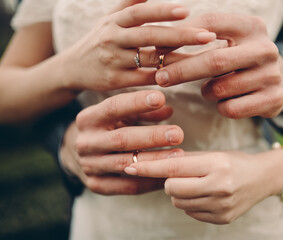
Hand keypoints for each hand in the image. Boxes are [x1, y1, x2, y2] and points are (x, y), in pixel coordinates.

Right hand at [60, 90, 184, 194]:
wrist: (77, 154)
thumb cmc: (107, 128)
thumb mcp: (120, 115)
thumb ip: (142, 111)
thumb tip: (168, 110)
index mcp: (88, 119)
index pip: (113, 107)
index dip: (136, 102)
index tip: (161, 98)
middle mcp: (85, 142)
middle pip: (121, 139)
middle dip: (152, 136)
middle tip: (177, 134)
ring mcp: (89, 166)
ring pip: (126, 164)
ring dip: (154, 160)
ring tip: (178, 155)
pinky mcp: (96, 185)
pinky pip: (128, 186)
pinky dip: (150, 182)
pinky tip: (168, 175)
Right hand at [61, 0, 215, 91]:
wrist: (73, 67)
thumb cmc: (100, 39)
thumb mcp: (110, 18)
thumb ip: (130, 3)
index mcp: (114, 21)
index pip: (141, 13)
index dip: (163, 10)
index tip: (186, 11)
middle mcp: (113, 38)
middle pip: (149, 35)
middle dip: (180, 35)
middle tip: (207, 36)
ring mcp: (113, 60)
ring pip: (149, 58)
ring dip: (177, 57)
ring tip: (202, 57)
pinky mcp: (115, 80)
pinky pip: (144, 78)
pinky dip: (163, 75)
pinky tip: (182, 73)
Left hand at [124, 150, 282, 223]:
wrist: (263, 179)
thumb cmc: (235, 162)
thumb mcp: (213, 154)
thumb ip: (185, 159)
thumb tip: (154, 163)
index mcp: (216, 165)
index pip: (173, 167)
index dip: (148, 167)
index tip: (129, 166)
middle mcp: (219, 187)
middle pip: (171, 188)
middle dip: (169, 181)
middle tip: (180, 175)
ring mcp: (221, 207)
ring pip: (178, 203)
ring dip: (180, 193)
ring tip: (196, 185)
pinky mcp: (222, 220)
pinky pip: (190, 213)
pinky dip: (191, 204)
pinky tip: (205, 195)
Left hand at [155, 13, 282, 117]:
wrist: (275, 80)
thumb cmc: (238, 58)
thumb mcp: (224, 43)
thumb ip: (196, 41)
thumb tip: (156, 46)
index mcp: (251, 26)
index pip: (211, 23)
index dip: (182, 35)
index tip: (157, 47)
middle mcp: (265, 48)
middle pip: (215, 61)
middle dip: (182, 71)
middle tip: (160, 78)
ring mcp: (272, 75)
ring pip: (221, 89)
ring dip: (205, 91)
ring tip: (210, 88)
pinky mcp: (273, 99)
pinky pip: (231, 109)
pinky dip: (220, 107)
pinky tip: (226, 100)